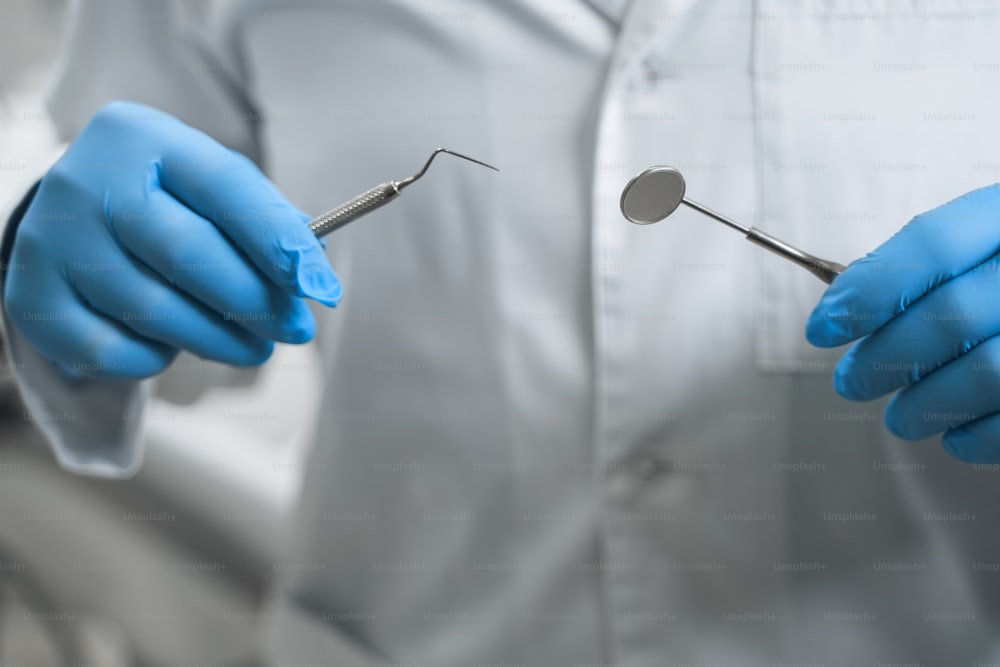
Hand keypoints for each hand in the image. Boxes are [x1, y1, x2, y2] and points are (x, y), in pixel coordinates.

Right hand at [3, 101, 340, 378]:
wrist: (79, 217)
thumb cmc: (168, 205)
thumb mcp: (214, 191)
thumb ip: (265, 224)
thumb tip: (311, 275)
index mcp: (144, 138)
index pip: (224, 186)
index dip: (278, 241)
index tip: (319, 287)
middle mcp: (89, 180)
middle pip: (188, 254)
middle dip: (256, 303)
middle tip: (295, 330)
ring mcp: (53, 238)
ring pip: (153, 310)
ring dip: (218, 340)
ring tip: (252, 347)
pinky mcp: (32, 294)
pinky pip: (109, 350)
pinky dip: (154, 360)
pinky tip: (173, 346)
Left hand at [807, 184, 999, 462]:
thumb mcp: (992, 237)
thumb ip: (936, 260)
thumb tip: (849, 299)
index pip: (931, 244)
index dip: (866, 289)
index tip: (824, 326)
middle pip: (950, 314)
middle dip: (883, 359)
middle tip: (851, 381)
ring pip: (987, 372)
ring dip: (924, 405)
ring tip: (900, 416)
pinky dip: (979, 436)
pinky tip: (956, 436)